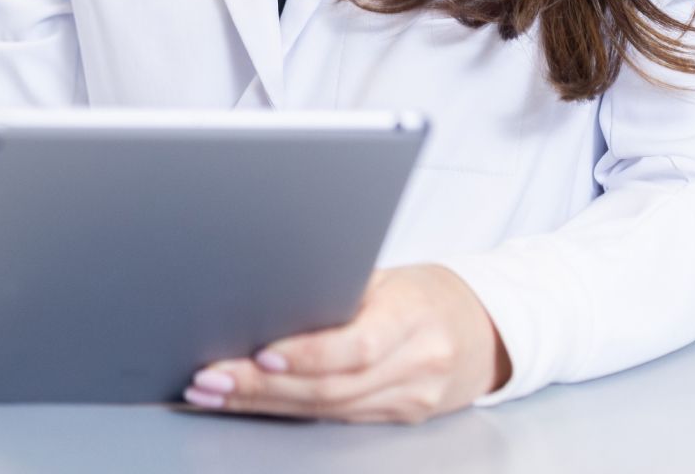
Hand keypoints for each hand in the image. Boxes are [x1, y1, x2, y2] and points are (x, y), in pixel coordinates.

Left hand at [184, 265, 510, 423]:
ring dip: (262, 403)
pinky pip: (336, 418)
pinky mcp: (398, 419)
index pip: (358, 346)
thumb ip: (340, 287)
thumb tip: (269, 287)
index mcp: (413, 319)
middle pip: (331, 387)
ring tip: (212, 392)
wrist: (484, 329)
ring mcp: (409, 401)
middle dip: (261, 385)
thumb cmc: (423, 291)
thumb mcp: (388, 275)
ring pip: (327, 410)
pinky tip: (249, 402)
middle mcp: (415, 368)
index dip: (308, 354)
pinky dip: (287, 411)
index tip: (262, 351)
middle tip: (210, 378)